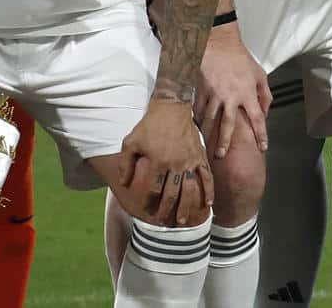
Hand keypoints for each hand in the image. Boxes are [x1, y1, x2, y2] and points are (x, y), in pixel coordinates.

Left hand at [120, 98, 213, 225]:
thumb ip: (125, 164)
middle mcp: (176, 163)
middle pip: (173, 193)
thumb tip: (122, 183)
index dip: (149, 202)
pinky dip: (208, 190)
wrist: (172, 108)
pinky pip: (206, 175)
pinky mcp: (199, 155)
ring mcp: (190, 160)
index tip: (145, 212)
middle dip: (167, 210)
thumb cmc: (149, 126)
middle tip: (163, 223)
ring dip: (187, 206)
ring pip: (190, 189)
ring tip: (183, 221)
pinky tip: (208, 203)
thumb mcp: (130, 142)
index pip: (153, 189)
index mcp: (158, 161)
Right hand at [196, 27, 269, 158]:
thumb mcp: (260, 75)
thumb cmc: (241, 60)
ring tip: (207, 145)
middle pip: (228, 125)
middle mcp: (231, 97)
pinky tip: (197, 128)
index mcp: (248, 93)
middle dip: (224, 142)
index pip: (258, 118)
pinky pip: (198, 110)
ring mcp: (214, 95)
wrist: (219, 45)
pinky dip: (197, 120)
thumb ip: (265, 95)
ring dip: (208, 134)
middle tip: (221, 155)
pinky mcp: (201, 91)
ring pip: (209, 120)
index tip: (263, 147)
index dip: (261, 134)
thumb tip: (265, 113)